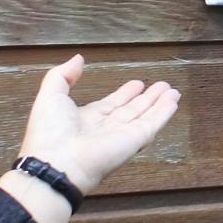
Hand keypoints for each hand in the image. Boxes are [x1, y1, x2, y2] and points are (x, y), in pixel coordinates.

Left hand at [15, 55, 177, 195]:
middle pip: (132, 111)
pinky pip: (152, 124)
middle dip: (147, 99)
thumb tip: (78, 59)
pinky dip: (164, 113)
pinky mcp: (134, 141)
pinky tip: (174, 102)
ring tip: (173, 91)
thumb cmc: (49, 132)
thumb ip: (64, 75)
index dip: (124, 94)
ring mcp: (121, 136)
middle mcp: (105, 128)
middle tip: (161, 86)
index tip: (136, 84)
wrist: (57, 164)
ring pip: (145, 116)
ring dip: (159, 104)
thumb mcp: (51, 94)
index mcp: (86, 119)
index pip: (110, 105)